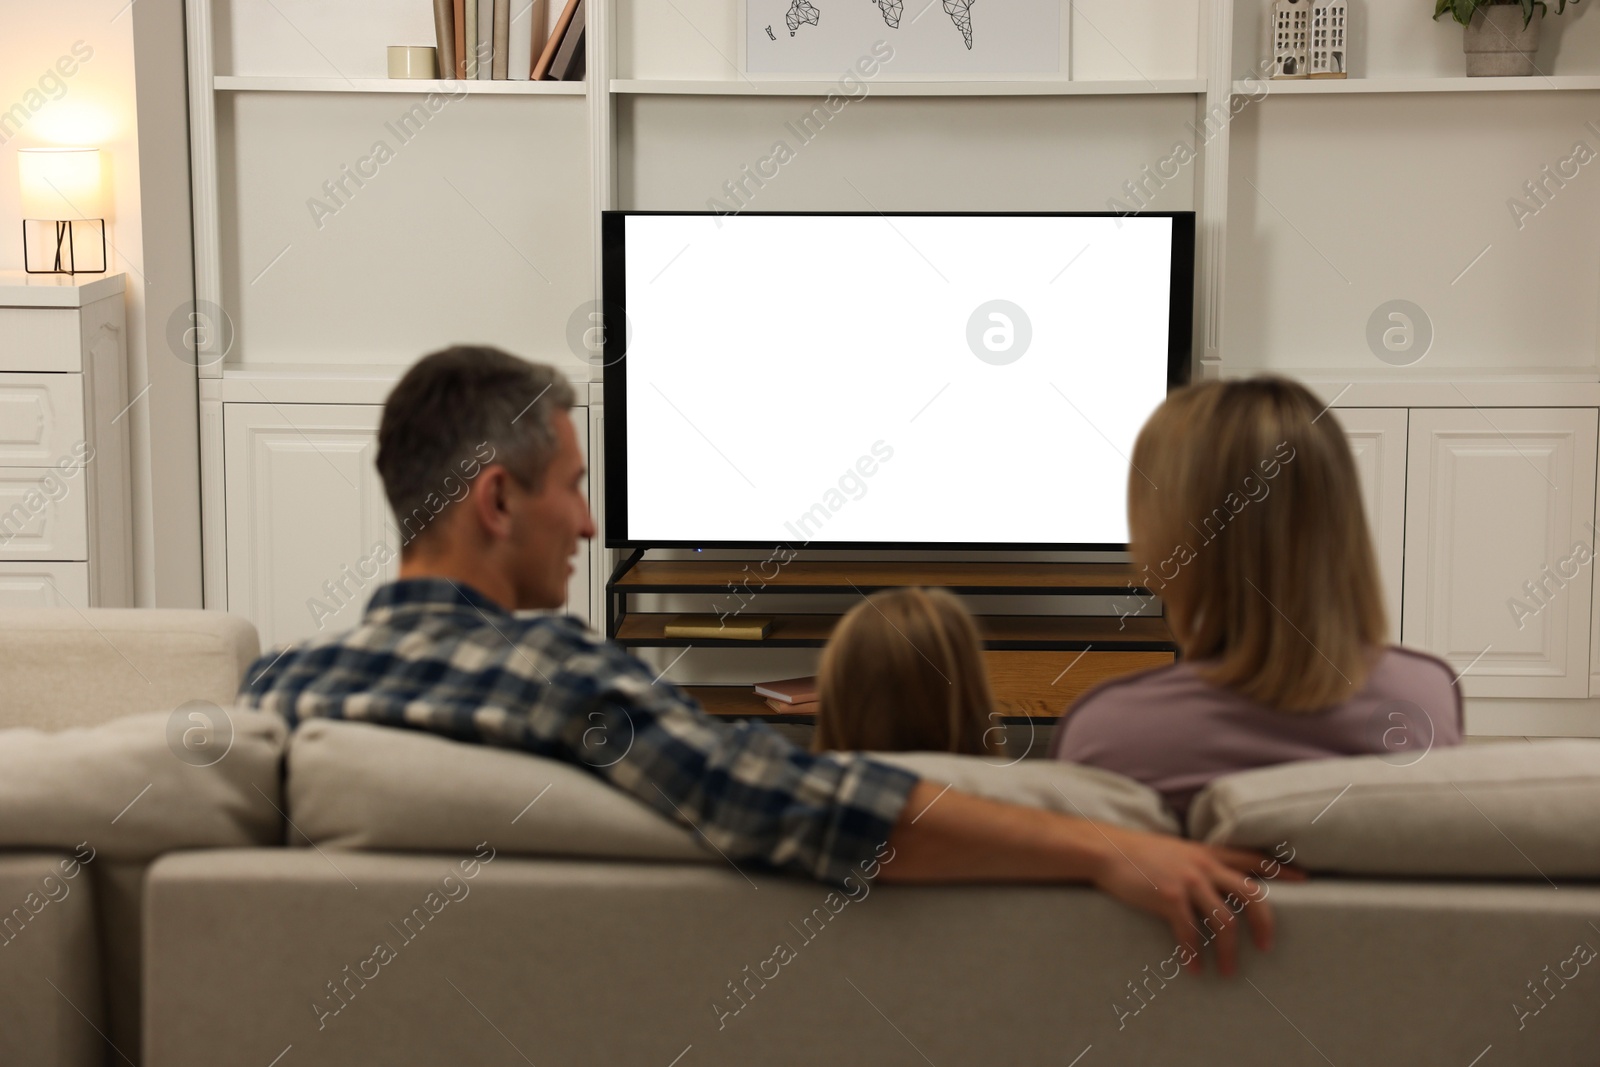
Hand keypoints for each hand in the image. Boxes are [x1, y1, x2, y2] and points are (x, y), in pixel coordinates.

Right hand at [1089, 827, 1295, 976]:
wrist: (1106, 850)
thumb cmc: (1139, 853)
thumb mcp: (1177, 850)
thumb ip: (1200, 862)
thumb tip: (1215, 882)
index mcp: (1208, 853)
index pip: (1253, 858)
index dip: (1281, 868)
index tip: (1304, 879)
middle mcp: (1205, 866)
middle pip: (1252, 894)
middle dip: (1265, 924)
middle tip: (1267, 948)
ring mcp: (1188, 881)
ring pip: (1225, 920)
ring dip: (1229, 952)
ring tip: (1228, 972)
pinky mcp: (1168, 897)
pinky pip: (1190, 932)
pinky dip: (1194, 953)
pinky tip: (1194, 968)